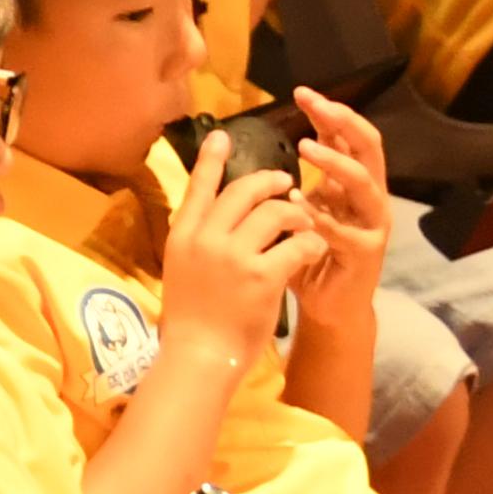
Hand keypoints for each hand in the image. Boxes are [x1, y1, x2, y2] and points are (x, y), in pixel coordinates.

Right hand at [162, 132, 322, 367]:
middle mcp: (205, 239)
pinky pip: (296, 243)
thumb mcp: (183, 268)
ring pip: (276, 212)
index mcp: (182, 236)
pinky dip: (308, 243)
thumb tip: (215, 210)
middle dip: (269, 182)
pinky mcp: (261, 275)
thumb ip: (197, 238)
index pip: (198, 188)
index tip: (222, 135)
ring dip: (296, 213)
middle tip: (285, 181)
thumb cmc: (194, 318)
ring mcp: (233, 256)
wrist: (199, 358)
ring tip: (303, 222)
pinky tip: (310, 249)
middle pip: (243, 191)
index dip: (212, 160)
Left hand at [286, 86, 391, 325]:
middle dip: (343, 122)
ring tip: (306, 147)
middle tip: (317, 105)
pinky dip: (322, 216)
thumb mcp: (309, 211)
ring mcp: (373, 223)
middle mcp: (371, 197)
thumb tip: (282, 149)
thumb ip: (305, 183)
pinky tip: (299, 205)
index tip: (302, 93)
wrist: (332, 308)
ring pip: (362, 183)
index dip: (330, 113)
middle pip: (369, 148)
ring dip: (335, 163)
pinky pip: (345, 229)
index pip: (350, 137)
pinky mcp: (367, 252)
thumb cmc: (314, 258)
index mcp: (356, 183)